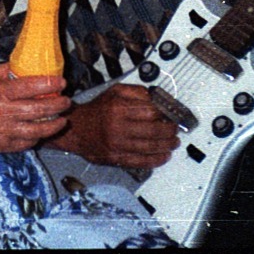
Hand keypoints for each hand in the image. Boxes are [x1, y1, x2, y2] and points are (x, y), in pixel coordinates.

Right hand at [0, 64, 68, 153]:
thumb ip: (5, 71)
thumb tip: (23, 65)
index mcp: (0, 92)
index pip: (32, 87)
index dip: (51, 84)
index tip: (62, 82)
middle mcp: (5, 112)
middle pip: (40, 109)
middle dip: (58, 105)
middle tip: (67, 101)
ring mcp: (5, 131)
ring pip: (37, 130)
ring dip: (53, 125)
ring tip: (62, 120)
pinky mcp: (3, 145)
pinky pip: (26, 143)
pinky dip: (37, 137)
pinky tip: (42, 131)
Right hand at [52, 83, 177, 168]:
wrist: (77, 129)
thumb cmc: (97, 110)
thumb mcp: (114, 91)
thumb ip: (136, 92)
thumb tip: (156, 98)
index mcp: (118, 108)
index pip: (150, 111)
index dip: (165, 113)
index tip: (171, 114)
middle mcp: (118, 127)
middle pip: (154, 131)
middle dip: (170, 131)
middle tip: (175, 130)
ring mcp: (117, 145)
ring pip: (150, 147)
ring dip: (166, 146)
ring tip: (173, 143)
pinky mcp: (116, 159)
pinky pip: (140, 162)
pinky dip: (155, 160)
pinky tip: (164, 156)